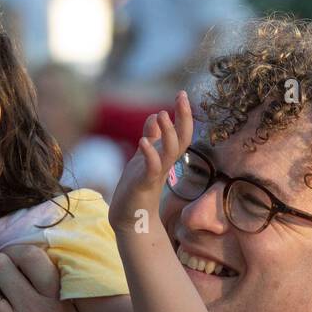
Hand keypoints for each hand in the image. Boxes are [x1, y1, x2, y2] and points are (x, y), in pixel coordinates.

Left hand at [109, 90, 193, 239]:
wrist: (128, 218)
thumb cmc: (136, 187)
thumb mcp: (143, 157)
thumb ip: (151, 137)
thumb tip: (156, 115)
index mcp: (164, 157)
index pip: (181, 133)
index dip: (183, 114)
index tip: (182, 93)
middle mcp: (164, 164)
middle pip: (182, 139)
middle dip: (183, 118)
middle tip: (182, 96)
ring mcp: (155, 175)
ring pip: (169, 153)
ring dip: (167, 133)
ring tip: (162, 114)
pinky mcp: (143, 185)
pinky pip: (151, 169)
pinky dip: (149, 155)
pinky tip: (143, 142)